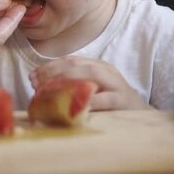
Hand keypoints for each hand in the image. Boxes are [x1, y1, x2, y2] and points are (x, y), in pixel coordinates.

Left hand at [29, 55, 151, 110]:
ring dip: (66, 79)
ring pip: (90, 73)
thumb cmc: (110, 104)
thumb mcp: (91, 91)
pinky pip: (104, 99)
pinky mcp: (122, 100)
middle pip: (76, 63)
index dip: (49, 66)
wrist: (140, 114)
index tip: (33, 76)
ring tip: (48, 90)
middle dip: (52, 71)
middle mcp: (105, 70)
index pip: (70, 60)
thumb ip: (72, 86)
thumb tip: (41, 88)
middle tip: (35, 83)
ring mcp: (115, 83)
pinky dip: (88, 101)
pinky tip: (73, 105)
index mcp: (96, 66)